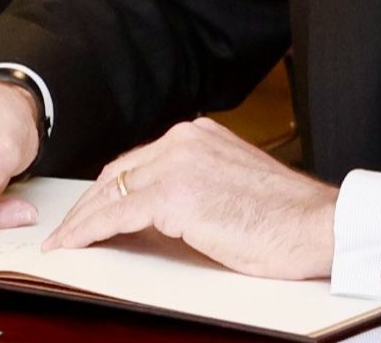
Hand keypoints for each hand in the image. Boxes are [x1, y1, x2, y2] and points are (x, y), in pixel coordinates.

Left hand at [44, 118, 334, 279]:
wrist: (315, 225)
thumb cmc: (285, 218)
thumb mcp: (232, 188)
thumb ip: (195, 188)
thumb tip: (159, 214)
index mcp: (201, 134)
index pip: (139, 161)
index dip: (110, 189)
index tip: (92, 209)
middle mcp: (185, 139)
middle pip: (118, 172)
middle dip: (89, 204)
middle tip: (70, 230)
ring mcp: (178, 163)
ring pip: (111, 192)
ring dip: (82, 220)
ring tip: (65, 242)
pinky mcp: (173, 195)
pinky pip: (116, 215)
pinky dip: (88, 232)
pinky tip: (74, 245)